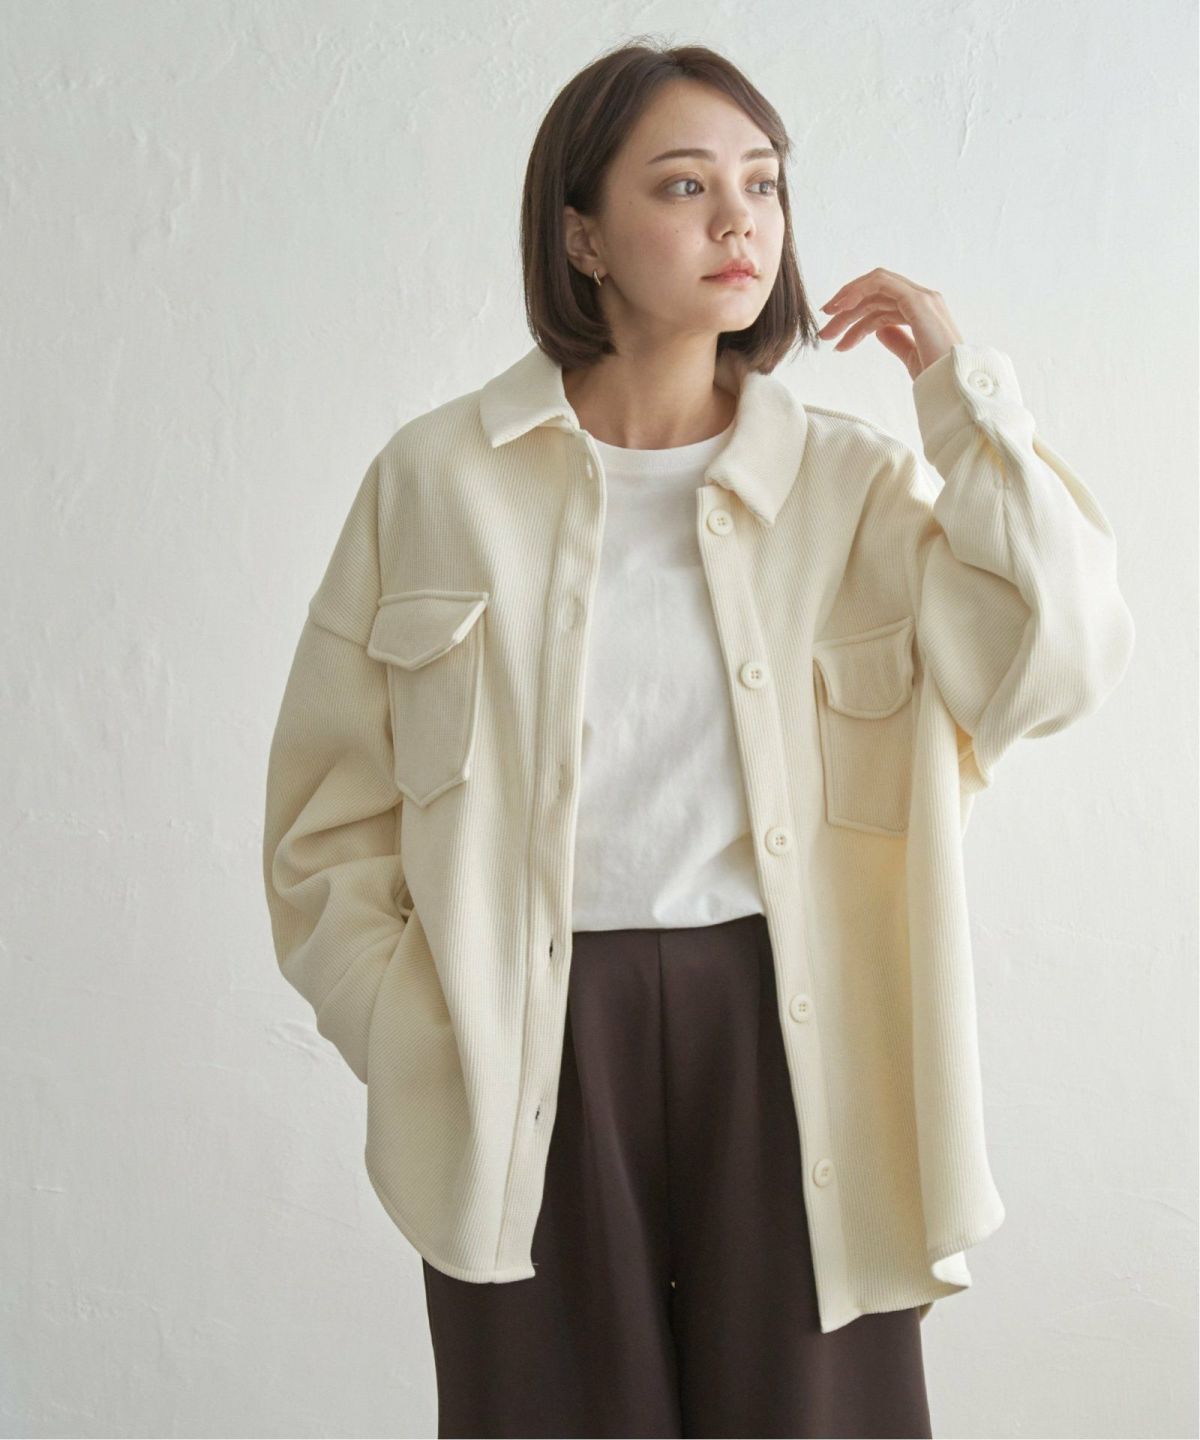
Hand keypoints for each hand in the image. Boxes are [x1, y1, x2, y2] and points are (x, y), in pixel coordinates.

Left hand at [817, 268, 964, 379]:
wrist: (954, 388)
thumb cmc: (938, 380)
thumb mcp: (912, 357)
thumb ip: (897, 340)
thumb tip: (878, 330)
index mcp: (924, 314)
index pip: (883, 305)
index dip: (855, 317)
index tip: (835, 336)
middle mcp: (925, 301)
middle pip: (876, 296)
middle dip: (846, 312)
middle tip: (824, 334)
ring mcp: (923, 298)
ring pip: (875, 288)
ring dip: (846, 307)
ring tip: (827, 333)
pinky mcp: (918, 301)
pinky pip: (881, 283)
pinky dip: (857, 292)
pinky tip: (841, 310)